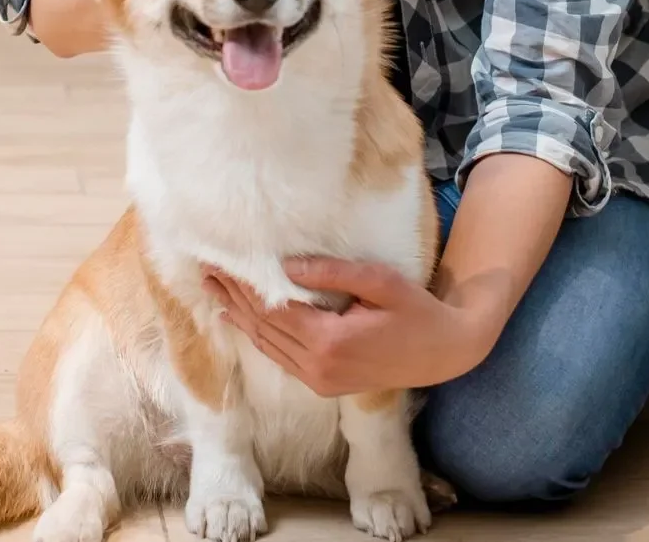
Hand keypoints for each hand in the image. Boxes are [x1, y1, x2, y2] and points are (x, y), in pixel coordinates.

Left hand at [204, 258, 496, 396]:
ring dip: (239, 318)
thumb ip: (332, 273)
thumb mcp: (379, 282)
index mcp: (329, 341)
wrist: (443, 352)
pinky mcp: (324, 385)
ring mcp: (319, 381)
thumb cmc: (416, 310)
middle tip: (206, 271)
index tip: (220, 263)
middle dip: (233, 298)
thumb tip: (285, 265)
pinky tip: (240, 323)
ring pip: (268, 346)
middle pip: (264, 328)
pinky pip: (281, 359)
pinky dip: (258, 338)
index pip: (273, 309)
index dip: (243, 286)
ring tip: (214, 292)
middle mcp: (318, 366)